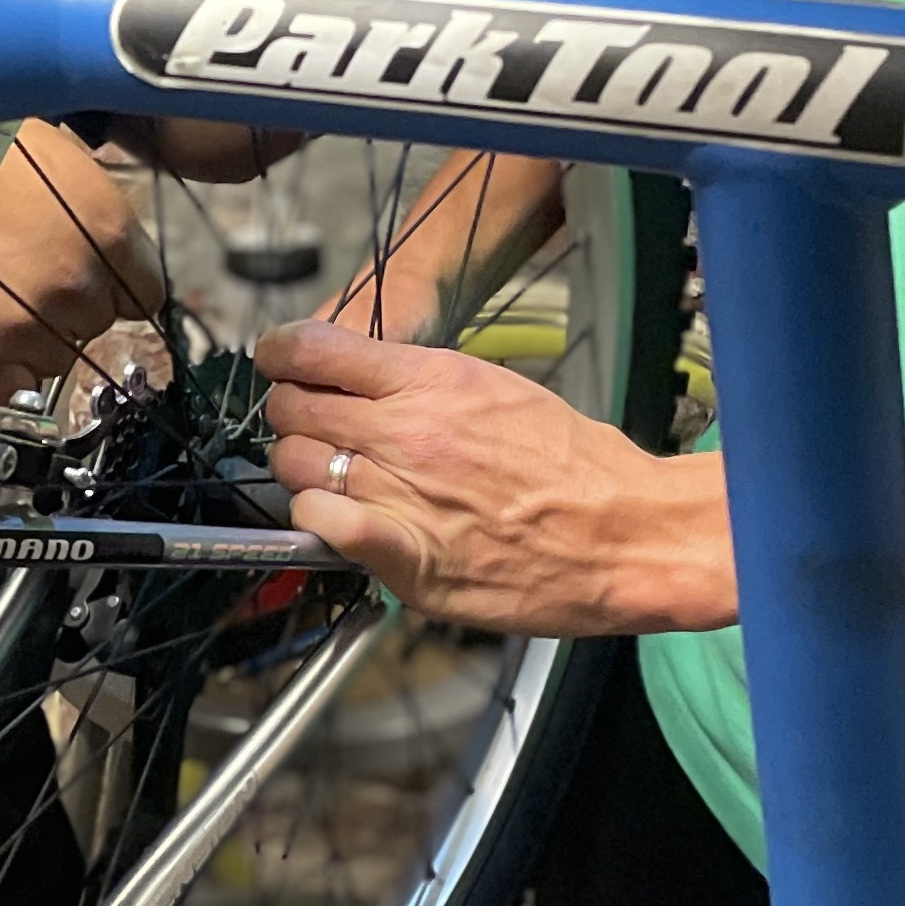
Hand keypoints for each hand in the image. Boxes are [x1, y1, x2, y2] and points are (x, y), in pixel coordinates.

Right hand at [0, 121, 164, 400]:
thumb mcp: (53, 152)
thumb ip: (93, 206)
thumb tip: (110, 240)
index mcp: (107, 229)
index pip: (145, 293)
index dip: (115, 283)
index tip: (92, 276)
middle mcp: (76, 285)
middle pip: (97, 323)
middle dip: (69, 304)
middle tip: (24, 274)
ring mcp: (27, 326)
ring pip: (57, 359)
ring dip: (34, 337)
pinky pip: (9, 389)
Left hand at [258, 319, 729, 634]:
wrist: (625, 532)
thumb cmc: (576, 467)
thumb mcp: (498, 391)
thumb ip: (423, 385)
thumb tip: (367, 379)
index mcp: (431, 380)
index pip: (313, 349)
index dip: (282, 354)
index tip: (280, 362)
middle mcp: (406, 431)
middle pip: (293, 409)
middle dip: (292, 415)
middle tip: (312, 429)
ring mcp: (401, 494)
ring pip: (295, 468)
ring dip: (301, 472)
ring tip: (331, 480)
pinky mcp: (406, 556)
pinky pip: (322, 526)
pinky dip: (316, 521)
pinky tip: (337, 522)